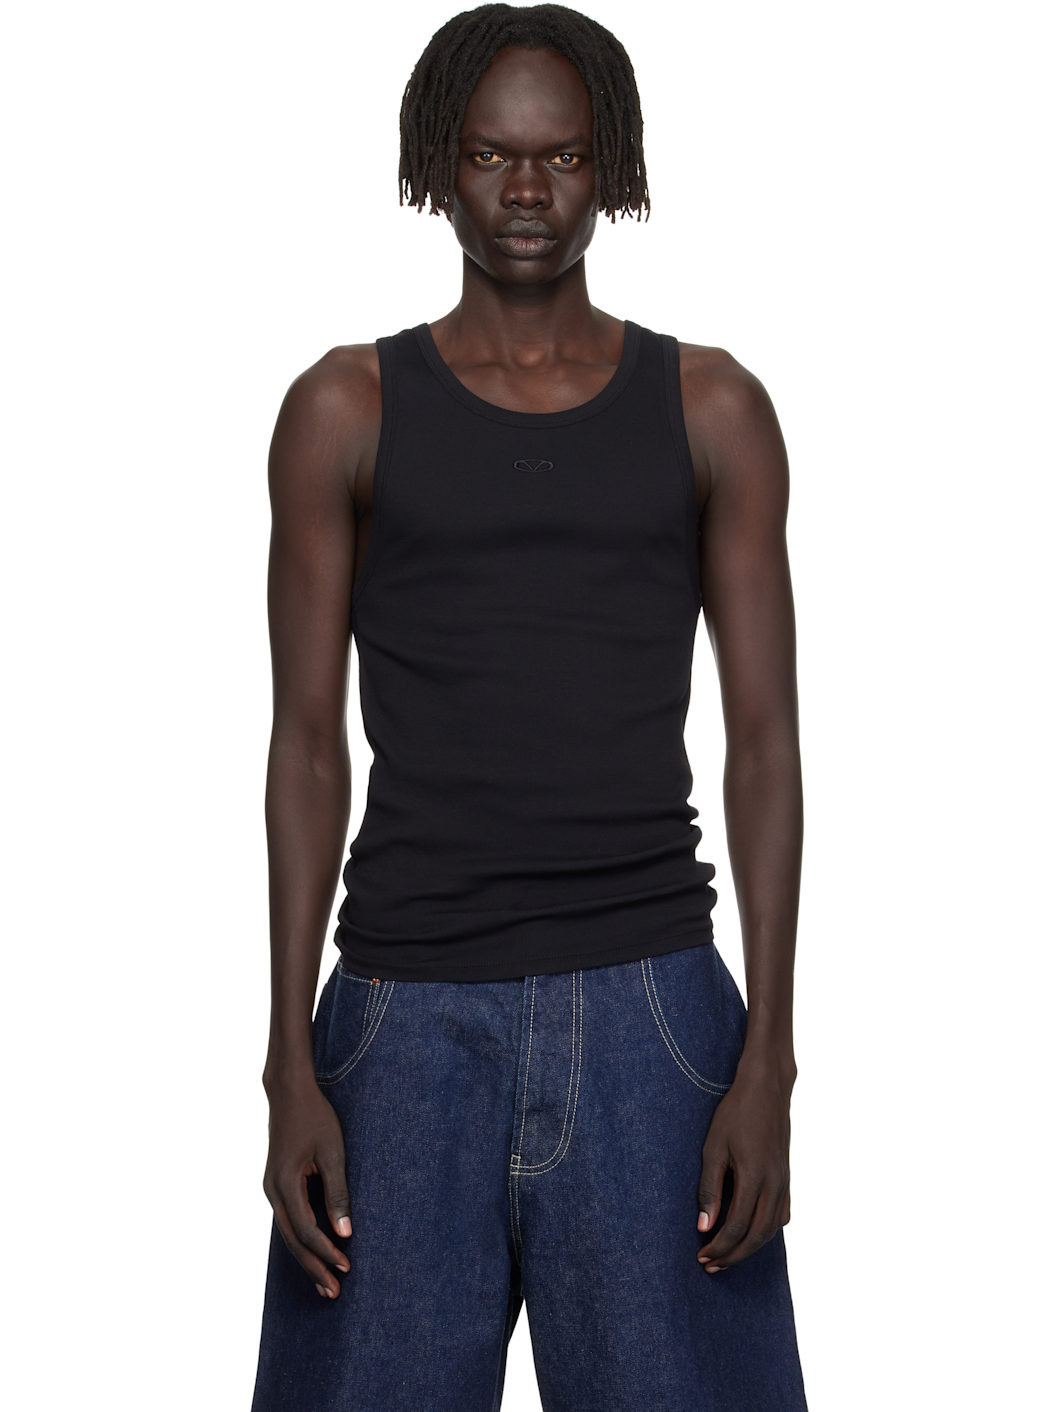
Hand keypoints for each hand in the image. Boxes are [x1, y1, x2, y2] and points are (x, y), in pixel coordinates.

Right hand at [262, 1077, 352, 1298]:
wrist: (288, 1092)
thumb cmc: (315, 1117)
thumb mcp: (333, 1152)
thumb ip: (337, 1192)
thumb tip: (345, 1232)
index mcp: (285, 1184)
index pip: (306, 1230)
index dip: (326, 1251)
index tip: (346, 1267)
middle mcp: (273, 1191)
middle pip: (293, 1240)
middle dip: (313, 1267)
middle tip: (333, 1292)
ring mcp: (271, 1188)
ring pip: (287, 1233)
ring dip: (306, 1257)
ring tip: (324, 1282)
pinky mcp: (276, 1184)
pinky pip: (288, 1220)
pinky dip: (301, 1239)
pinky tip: (314, 1252)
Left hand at [695, 1063, 792, 1272]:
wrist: (767, 1088)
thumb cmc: (736, 1113)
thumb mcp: (713, 1147)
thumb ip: (709, 1188)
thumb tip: (704, 1226)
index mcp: (754, 1177)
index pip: (737, 1227)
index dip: (719, 1247)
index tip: (702, 1256)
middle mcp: (774, 1184)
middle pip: (757, 1236)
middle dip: (734, 1256)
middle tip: (711, 1265)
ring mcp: (784, 1181)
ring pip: (772, 1229)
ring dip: (750, 1247)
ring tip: (727, 1255)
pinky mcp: (786, 1177)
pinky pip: (781, 1214)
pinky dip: (766, 1231)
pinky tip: (751, 1232)